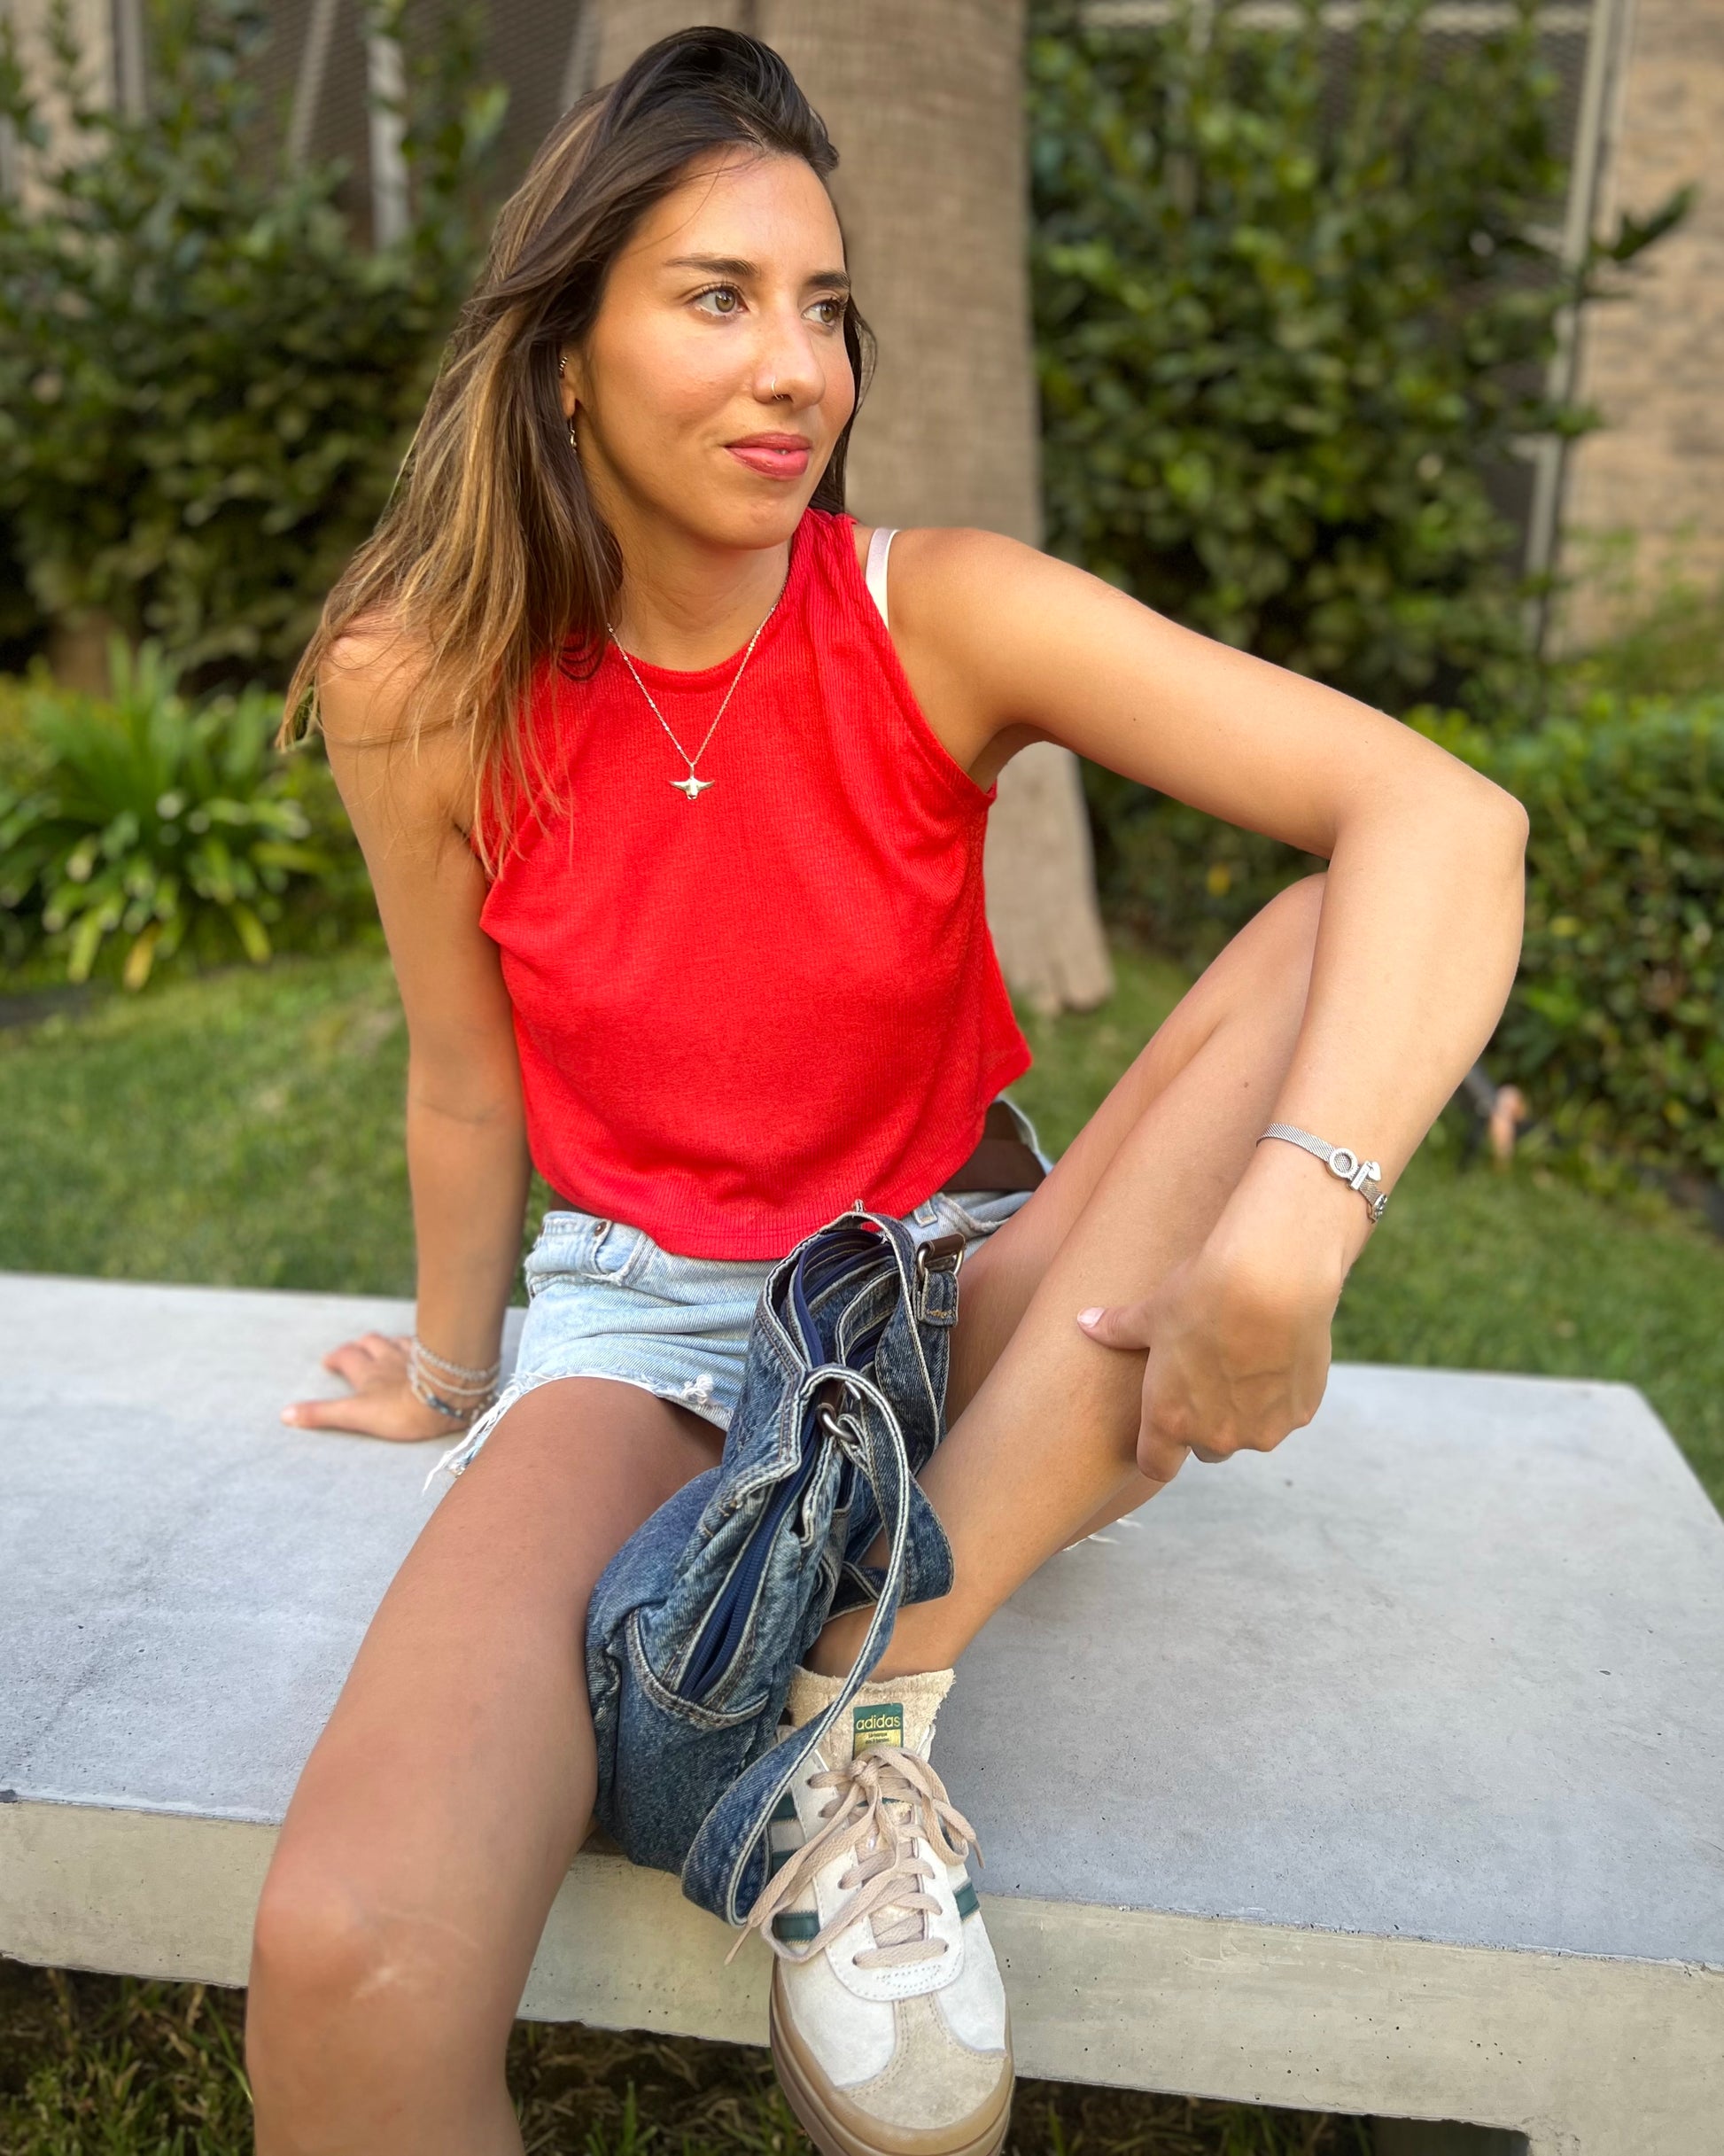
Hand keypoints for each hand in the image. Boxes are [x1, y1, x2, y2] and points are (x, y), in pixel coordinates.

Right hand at [281, 1331, 462, 1441]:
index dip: (336, 1357)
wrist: (445, 1399)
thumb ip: (321, 1414)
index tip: (328, 1361)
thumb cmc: (399, 1411)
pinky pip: (426, 1345)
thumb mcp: (355, 1416)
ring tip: (385, 1345)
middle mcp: (389, 1358)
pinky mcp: (439, 1359)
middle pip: (371, 1342)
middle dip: (360, 1344)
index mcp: (367, 1372)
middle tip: (354, 1350)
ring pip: (397, 1340)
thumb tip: (284, 1415)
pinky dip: (418, 1345)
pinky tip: (422, 1350)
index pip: (346, 1356)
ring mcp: (415, 1356)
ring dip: (388, 1341)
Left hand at [1076, 1236, 1335, 1484]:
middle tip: (1206, 1377)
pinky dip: (1279, 1394)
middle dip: (1205, 1424)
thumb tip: (1084, 1322)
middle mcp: (1216, 1437)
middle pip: (1206, 1449)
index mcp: (1170, 1420)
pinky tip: (1274, 1353)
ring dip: (1245, 1410)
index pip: (1156, 1466)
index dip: (1156, 1448)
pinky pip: (1285, 1413)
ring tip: (1244, 1358)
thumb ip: (1117, 1329)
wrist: (1271, 1280)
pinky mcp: (1300, 1414)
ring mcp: (1262, 1430)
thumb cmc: (1202, 1296)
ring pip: (1249, 1433)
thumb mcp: (1152, 1312)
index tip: (1161, 1426)